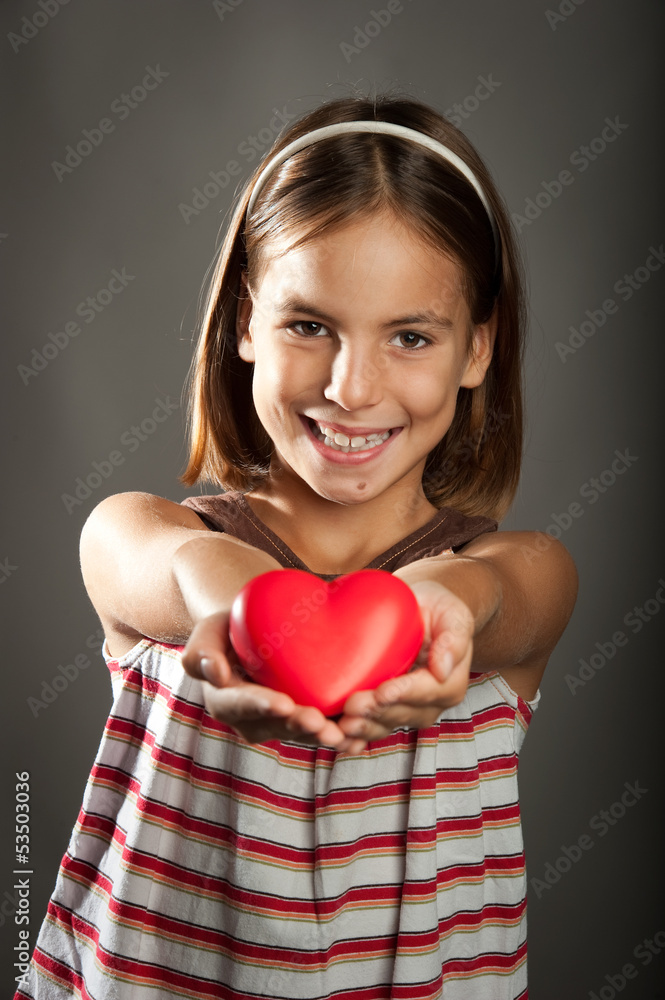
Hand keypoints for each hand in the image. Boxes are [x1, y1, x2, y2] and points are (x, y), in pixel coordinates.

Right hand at [180, 610, 367, 753]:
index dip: (260, 706)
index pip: (239, 704)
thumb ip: (201, 650)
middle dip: (297, 726)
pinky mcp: (301, 719)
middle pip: (274, 726)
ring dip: (320, 734)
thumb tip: (215, 673)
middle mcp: (249, 720)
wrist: (257, 629)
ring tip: (341, 733)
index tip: (282, 703)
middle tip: (320, 723)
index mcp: (224, 699)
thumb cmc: (229, 627)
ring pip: (299, 733)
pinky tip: (357, 738)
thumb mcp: (209, 630)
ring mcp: (276, 723)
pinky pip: (318, 730)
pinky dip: (337, 733)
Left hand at [336, 579, 473, 742]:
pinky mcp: (384, 710)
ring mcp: (406, 710)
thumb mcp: (453, 614)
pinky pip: (371, 727)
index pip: (427, 691)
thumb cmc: (437, 609)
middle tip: (352, 706)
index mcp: (449, 682)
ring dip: (363, 727)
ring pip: (386, 725)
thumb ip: (454, 637)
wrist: (419, 611)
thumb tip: (444, 668)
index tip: (383, 692)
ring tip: (343, 723)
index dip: (404, 693)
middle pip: (403, 713)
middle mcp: (429, 703)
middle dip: (377, 712)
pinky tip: (338, 737)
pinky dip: (355, 736)